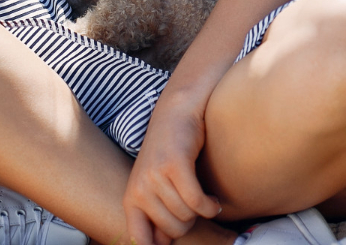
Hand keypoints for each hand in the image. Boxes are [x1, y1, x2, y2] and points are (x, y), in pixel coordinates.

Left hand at [122, 94, 219, 244]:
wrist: (177, 112)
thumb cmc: (169, 152)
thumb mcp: (154, 186)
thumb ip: (158, 215)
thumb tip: (164, 244)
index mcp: (131, 200)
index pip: (139, 241)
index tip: (173, 239)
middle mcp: (139, 190)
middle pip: (173, 231)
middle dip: (190, 223)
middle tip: (194, 207)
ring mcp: (155, 177)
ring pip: (187, 215)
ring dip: (202, 210)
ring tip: (203, 197)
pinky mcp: (174, 165)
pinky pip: (197, 201)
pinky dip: (210, 205)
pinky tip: (213, 199)